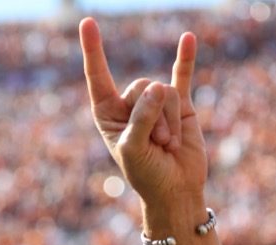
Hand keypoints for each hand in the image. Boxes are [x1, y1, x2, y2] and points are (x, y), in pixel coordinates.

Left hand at [79, 18, 206, 217]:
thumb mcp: (134, 148)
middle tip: (157, 144)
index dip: (93, 50)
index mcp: (108, 114)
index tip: (87, 22)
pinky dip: (186, 58)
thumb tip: (159, 87)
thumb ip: (142, 117)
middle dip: (153, 117)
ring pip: (166, 93)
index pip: (99, 77)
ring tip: (168, 145)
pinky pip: (183, 76)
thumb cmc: (147, 175)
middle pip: (142, 86)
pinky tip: (188, 39)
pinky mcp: (181, 105)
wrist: (176, 191)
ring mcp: (156, 103)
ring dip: (169, 122)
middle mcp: (130, 104)